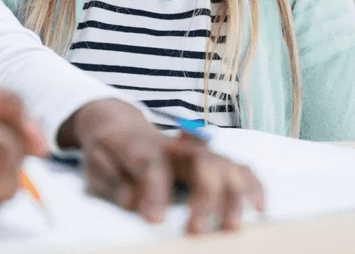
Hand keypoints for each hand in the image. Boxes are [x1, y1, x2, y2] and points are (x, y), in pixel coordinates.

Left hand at [60, 99, 264, 232]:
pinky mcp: (211, 159)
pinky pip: (239, 167)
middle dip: (206, 196)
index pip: (152, 164)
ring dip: (233, 195)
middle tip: (197, 230)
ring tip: (230, 226)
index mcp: (140, 146)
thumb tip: (135, 203)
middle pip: (202, 161)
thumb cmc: (109, 152)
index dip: (155, 192)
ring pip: (225, 164)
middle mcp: (175, 146)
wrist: (118, 124)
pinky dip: (253, 186)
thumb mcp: (97, 166)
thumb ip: (114, 184)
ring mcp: (196, 151)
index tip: (155, 220)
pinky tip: (258, 208)